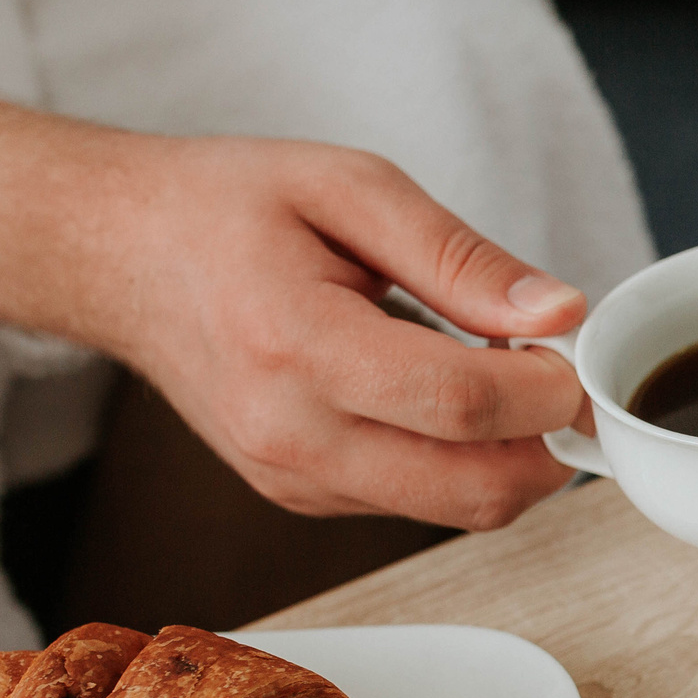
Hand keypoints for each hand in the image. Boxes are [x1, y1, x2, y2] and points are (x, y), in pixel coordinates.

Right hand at [0, 61, 586, 530]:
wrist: (116, 256)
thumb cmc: (225, 209)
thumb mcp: (349, 188)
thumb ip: (461, 256)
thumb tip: (561, 312)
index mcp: (299, 349)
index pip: (462, 404)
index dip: (549, 387)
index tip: (581, 349)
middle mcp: (292, 438)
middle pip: (474, 488)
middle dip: (552, 443)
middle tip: (568, 374)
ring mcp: (294, 481)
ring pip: (457, 509)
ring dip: (513, 456)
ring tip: (506, 371)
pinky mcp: (302, 498)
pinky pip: (420, 503)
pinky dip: (466, 462)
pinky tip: (455, 395)